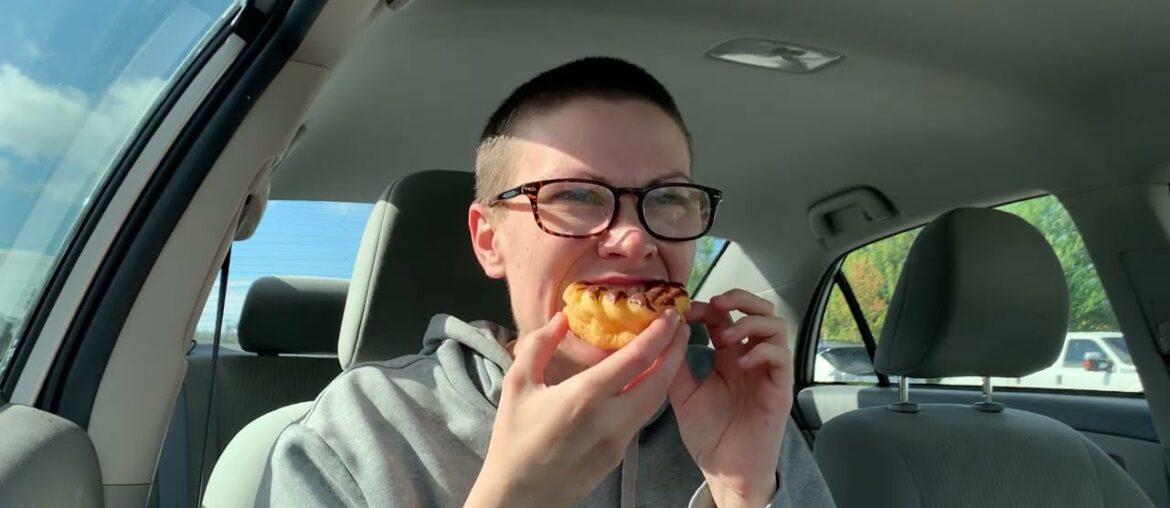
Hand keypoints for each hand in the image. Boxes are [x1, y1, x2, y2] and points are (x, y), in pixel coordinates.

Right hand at [465, 311, 689, 507]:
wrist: (519, 495)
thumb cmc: (513, 439)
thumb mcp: (516, 384)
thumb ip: (539, 346)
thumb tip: (563, 318)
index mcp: (583, 398)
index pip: (636, 360)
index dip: (659, 334)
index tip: (670, 314)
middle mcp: (609, 420)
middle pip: (659, 381)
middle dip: (676, 350)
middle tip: (681, 324)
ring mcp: (618, 441)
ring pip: (656, 401)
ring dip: (668, 372)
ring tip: (670, 346)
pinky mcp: (619, 455)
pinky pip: (642, 417)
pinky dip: (652, 391)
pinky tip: (648, 378)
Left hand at [669, 290, 792, 507]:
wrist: (726, 469)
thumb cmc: (708, 434)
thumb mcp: (682, 393)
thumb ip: (676, 364)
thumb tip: (669, 330)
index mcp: (728, 356)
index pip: (725, 316)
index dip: (709, 306)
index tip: (687, 310)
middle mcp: (750, 357)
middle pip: (758, 309)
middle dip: (739, 298)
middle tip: (717, 303)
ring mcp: (767, 370)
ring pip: (775, 325)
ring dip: (751, 322)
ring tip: (727, 336)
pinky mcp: (780, 387)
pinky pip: (781, 356)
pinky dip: (762, 351)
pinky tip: (742, 362)